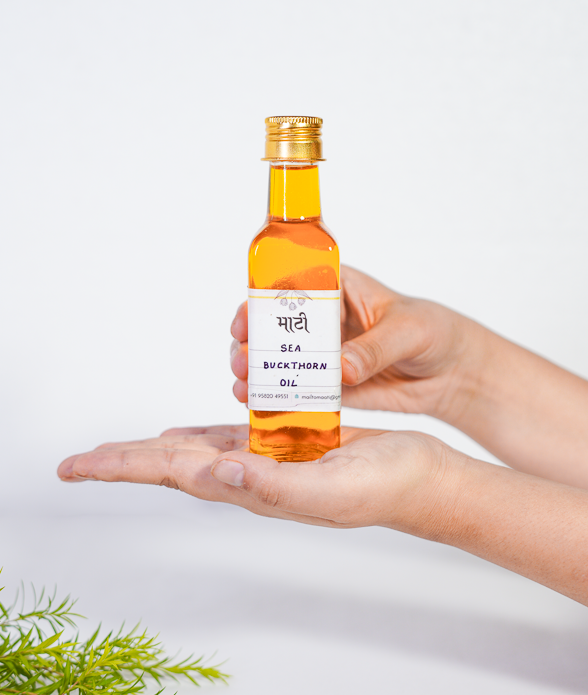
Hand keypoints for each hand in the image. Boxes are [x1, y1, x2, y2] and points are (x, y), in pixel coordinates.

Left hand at [57, 425, 451, 533]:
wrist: (423, 482)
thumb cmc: (386, 488)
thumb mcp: (330, 488)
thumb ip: (271, 484)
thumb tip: (212, 472)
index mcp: (252, 486)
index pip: (171, 473)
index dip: (123, 467)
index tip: (78, 466)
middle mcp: (250, 477)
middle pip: (170, 464)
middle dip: (123, 461)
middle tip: (76, 462)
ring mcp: (266, 461)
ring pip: (193, 451)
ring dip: (152, 451)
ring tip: (117, 451)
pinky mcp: (287, 444)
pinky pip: (228, 436)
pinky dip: (198, 433)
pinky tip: (183, 434)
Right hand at [231, 265, 482, 421]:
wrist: (453, 373)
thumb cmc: (435, 333)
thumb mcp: (408, 332)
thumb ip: (374, 349)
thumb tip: (342, 367)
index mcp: (337, 288)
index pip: (290, 287)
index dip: (261, 302)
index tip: (245, 320)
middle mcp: (322, 319)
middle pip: (273, 326)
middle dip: (250, 342)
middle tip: (241, 361)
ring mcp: (321, 353)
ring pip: (277, 359)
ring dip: (255, 372)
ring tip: (243, 388)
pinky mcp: (326, 385)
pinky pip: (295, 389)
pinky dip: (274, 398)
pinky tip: (257, 407)